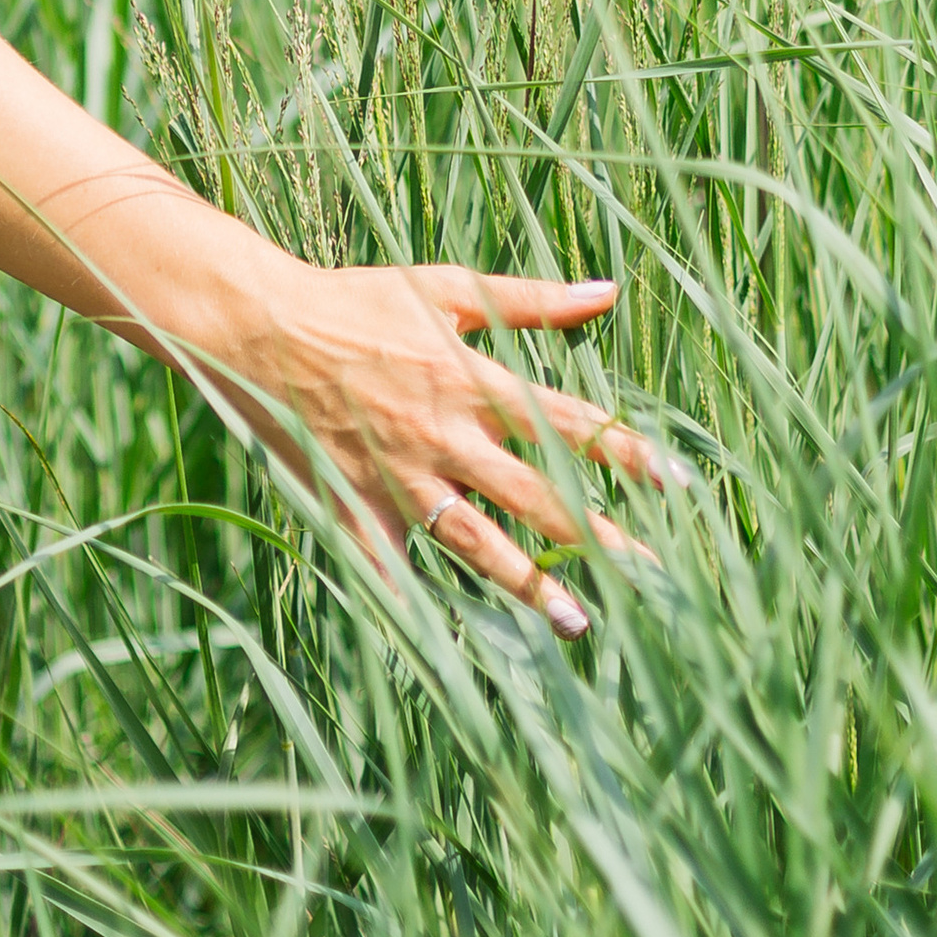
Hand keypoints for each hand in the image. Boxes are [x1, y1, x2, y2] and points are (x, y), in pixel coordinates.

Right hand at [246, 263, 657, 635]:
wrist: (258, 327)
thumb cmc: (356, 302)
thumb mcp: (445, 290)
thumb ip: (530, 301)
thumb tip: (608, 291)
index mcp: (471, 383)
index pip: (567, 423)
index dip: (625, 451)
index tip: (678, 482)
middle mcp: (443, 438)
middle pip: (535, 496)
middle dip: (597, 537)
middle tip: (651, 575)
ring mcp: (399, 478)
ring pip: (477, 541)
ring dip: (529, 583)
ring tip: (579, 622)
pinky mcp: (355, 506)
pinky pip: (390, 565)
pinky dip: (417, 606)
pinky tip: (452, 646)